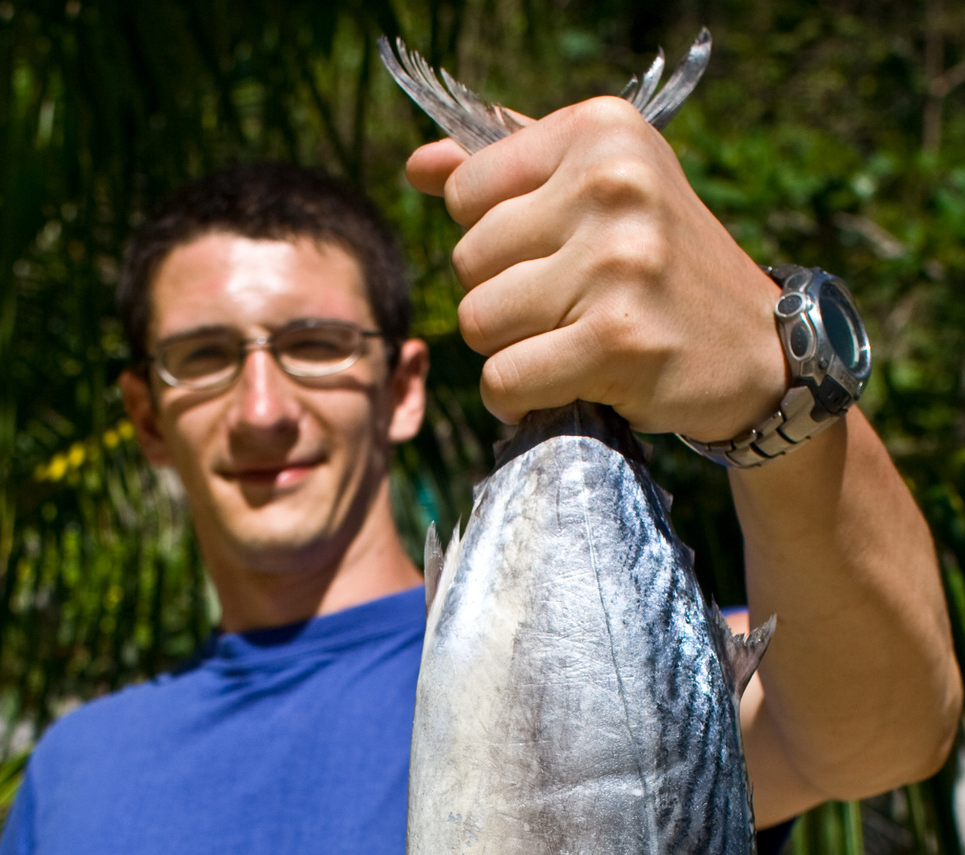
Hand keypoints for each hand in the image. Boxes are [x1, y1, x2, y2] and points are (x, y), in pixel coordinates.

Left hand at [406, 99, 787, 437]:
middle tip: (564, 312)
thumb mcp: (603, 192)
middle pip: (467, 261)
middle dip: (500, 299)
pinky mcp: (616, 341)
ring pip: (478, 321)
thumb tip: (418, 165)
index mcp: (603, 133)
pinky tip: (556, 389)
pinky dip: (515, 398)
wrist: (759, 347)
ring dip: (508, 351)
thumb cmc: (665, 268)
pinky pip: (504, 378)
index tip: (548, 257)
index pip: (466, 191)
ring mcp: (617, 264)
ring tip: (565, 346)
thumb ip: (511, 171)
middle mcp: (612, 185)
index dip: (491, 240)